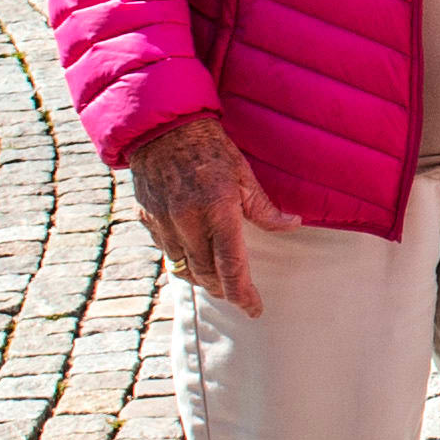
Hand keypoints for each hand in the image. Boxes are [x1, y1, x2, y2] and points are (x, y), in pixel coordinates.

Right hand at [124, 112, 291, 314]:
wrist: (163, 129)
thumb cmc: (211, 149)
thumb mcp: (245, 175)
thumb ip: (265, 208)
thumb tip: (293, 225)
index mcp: (217, 211)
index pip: (231, 266)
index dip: (244, 294)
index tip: (255, 309)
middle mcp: (187, 222)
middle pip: (206, 274)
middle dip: (225, 290)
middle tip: (240, 297)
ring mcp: (164, 222)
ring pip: (183, 268)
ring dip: (203, 279)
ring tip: (219, 283)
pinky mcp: (147, 219)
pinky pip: (167, 251)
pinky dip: (183, 260)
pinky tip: (195, 257)